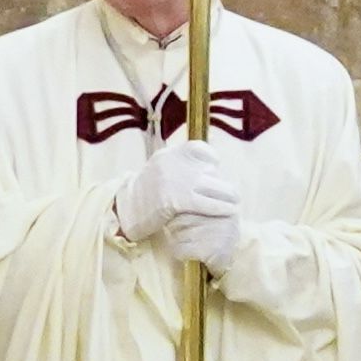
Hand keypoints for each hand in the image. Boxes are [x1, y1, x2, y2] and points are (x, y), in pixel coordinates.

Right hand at [117, 137, 248, 268]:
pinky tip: (228, 210)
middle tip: (230, 192)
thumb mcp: (160, 171)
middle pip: (208, 170)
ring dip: (227, 195)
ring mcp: (173, 181)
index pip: (198, 148)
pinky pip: (204, 202)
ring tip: (235, 202)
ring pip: (211, 186)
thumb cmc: (146, 195)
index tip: (216, 168)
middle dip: (220, 183)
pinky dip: (219, 207)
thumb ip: (180, 166)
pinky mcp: (174, 200)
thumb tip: (208, 167)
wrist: (126, 212)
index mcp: (169, 155)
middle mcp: (172, 164)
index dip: (212, 159)